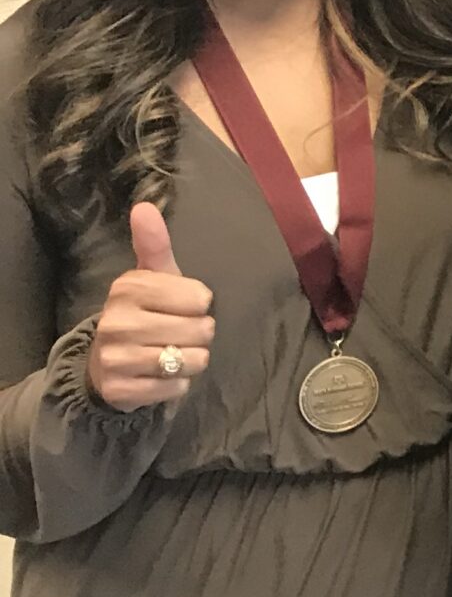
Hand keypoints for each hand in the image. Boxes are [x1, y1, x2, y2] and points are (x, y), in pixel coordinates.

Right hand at [84, 203, 215, 410]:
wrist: (105, 365)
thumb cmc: (143, 313)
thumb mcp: (152, 278)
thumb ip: (154, 244)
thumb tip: (144, 206)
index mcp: (129, 288)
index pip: (201, 298)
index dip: (199, 305)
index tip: (180, 306)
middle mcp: (117, 321)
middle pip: (201, 330)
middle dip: (198, 334)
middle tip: (175, 333)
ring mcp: (115, 358)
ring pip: (191, 360)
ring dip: (190, 360)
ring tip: (169, 353)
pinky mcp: (120, 390)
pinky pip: (176, 387)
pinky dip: (176, 384)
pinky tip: (158, 375)